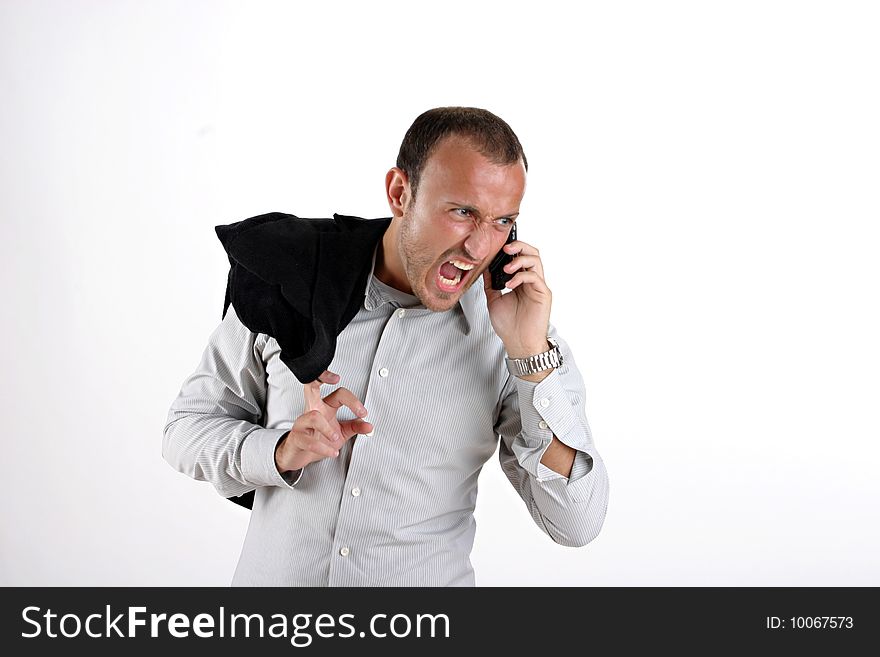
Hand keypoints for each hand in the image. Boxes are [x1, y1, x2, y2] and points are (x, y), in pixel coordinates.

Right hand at [274, 370, 372, 472]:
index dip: (352, 400)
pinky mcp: (296, 437)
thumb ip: (355, 427)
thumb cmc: (318, 439)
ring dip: (328, 429)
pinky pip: (309, 440)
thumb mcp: (342, 433)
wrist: (300, 454)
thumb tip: (369, 426)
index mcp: (325, 406)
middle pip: (312, 386)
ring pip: (314, 416)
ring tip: (335, 438)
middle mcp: (313, 410)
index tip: (362, 412)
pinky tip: (331, 452)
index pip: (339, 394)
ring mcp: (302, 422)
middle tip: (335, 379)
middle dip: (321, 377)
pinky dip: (323, 448)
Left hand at [482, 239, 551, 357]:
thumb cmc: (509, 326)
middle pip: (531, 253)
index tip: (497, 247)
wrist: (518, 343)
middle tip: (505, 248)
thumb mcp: (494, 300)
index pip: (520, 256)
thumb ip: (491, 284)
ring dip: (519, 260)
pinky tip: (510, 284)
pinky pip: (535, 277)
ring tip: (507, 268)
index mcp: (521, 281)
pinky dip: (521, 277)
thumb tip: (485, 268)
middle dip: (518, 246)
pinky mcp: (543, 293)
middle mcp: (531, 281)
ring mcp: (538, 286)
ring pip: (536, 260)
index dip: (511, 248)